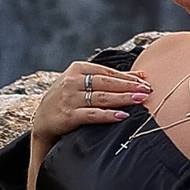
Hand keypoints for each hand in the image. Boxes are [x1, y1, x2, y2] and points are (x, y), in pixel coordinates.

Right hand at [30, 55, 151, 154]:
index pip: (107, 72)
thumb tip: (141, 74)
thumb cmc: (67, 98)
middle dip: (129, 87)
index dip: (128, 77)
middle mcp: (72, 81)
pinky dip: (108, 115)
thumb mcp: (83, 82)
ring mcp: (70, 98)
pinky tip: (122, 116)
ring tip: (140, 101)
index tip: (145, 81)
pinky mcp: (69, 115)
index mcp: (77, 69)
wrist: (42, 119)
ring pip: (102, 98)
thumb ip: (110, 78)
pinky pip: (92, 114)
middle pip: (107, 83)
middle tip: (147, 90)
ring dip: (123, 99)